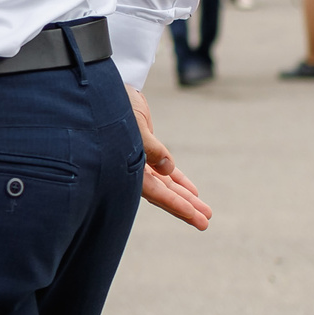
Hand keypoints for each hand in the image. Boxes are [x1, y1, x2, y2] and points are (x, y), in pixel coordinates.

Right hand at [128, 90, 210, 230]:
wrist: (108, 91)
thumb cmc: (115, 107)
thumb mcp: (133, 124)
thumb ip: (151, 147)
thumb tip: (168, 168)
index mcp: (126, 166)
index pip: (154, 192)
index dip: (174, 204)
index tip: (193, 215)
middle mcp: (134, 169)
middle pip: (163, 195)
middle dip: (184, 208)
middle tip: (205, 222)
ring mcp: (141, 162)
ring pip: (167, 185)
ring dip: (185, 198)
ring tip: (205, 212)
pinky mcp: (148, 151)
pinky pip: (166, 170)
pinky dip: (178, 180)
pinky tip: (193, 191)